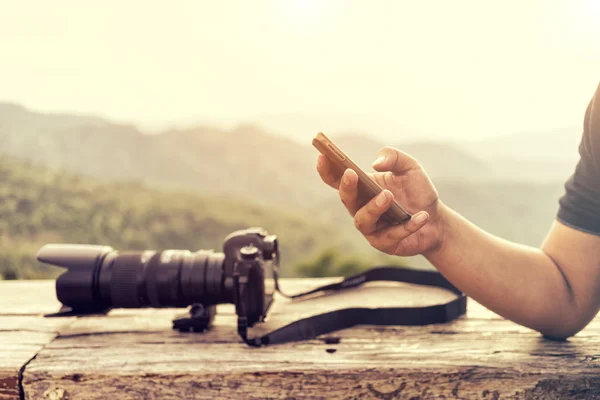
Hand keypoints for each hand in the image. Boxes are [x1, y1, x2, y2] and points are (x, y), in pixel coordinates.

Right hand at [316, 147, 445, 256]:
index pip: (337, 179)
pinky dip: (408, 225)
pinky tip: (421, 216)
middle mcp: (361, 208)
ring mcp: (371, 228)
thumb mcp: (410, 168)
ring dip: (373, 207)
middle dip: (346, 187)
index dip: (327, 170)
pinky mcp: (385, 244)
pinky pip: (392, 235)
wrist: (437, 221)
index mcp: (362, 188)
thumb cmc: (418, 192)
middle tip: (352, 174)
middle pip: (346, 199)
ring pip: (362, 220)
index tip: (322, 156)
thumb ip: (394, 157)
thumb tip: (376, 163)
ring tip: (388, 196)